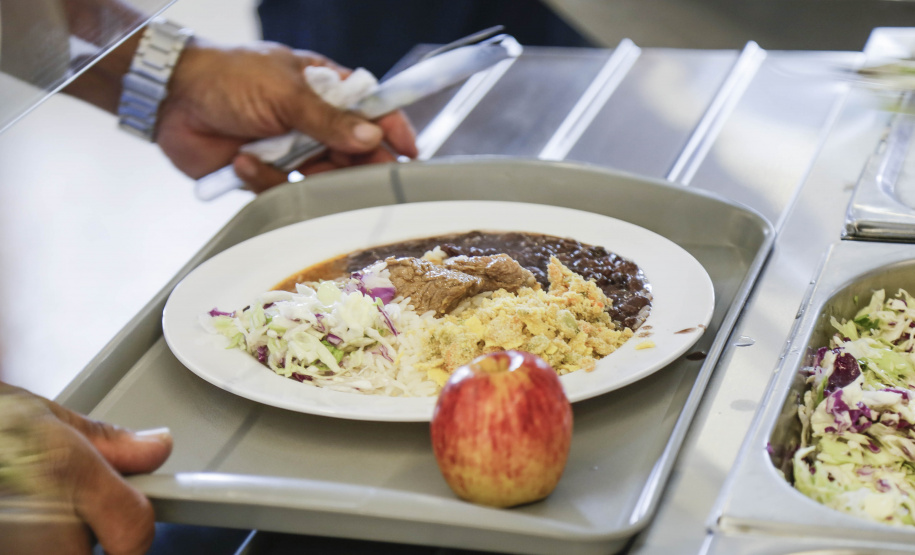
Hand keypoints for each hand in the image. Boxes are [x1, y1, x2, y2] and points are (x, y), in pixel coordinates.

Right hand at [0, 384, 171, 554]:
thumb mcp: (40, 417)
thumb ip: (107, 442)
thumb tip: (155, 448)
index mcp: (64, 474)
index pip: (135, 532)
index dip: (136, 532)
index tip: (129, 527)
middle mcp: (38, 519)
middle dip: (81, 540)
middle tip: (55, 513)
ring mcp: (11, 543)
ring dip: (48, 544)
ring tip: (18, 514)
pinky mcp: (1, 550)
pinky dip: (25, 544)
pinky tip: (10, 523)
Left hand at [157, 40, 418, 192]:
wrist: (170, 97)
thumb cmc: (228, 76)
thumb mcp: (284, 92)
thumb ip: (329, 119)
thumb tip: (372, 136)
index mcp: (325, 91)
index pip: (373, 111)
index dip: (393, 131)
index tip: (410, 152)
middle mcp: (313, 124)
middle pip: (353, 155)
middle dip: (349, 168)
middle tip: (343, 175)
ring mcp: (291, 150)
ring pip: (320, 180)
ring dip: (300, 177)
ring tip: (269, 158)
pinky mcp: (265, 174)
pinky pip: (281, 192)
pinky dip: (261, 180)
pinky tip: (240, 160)